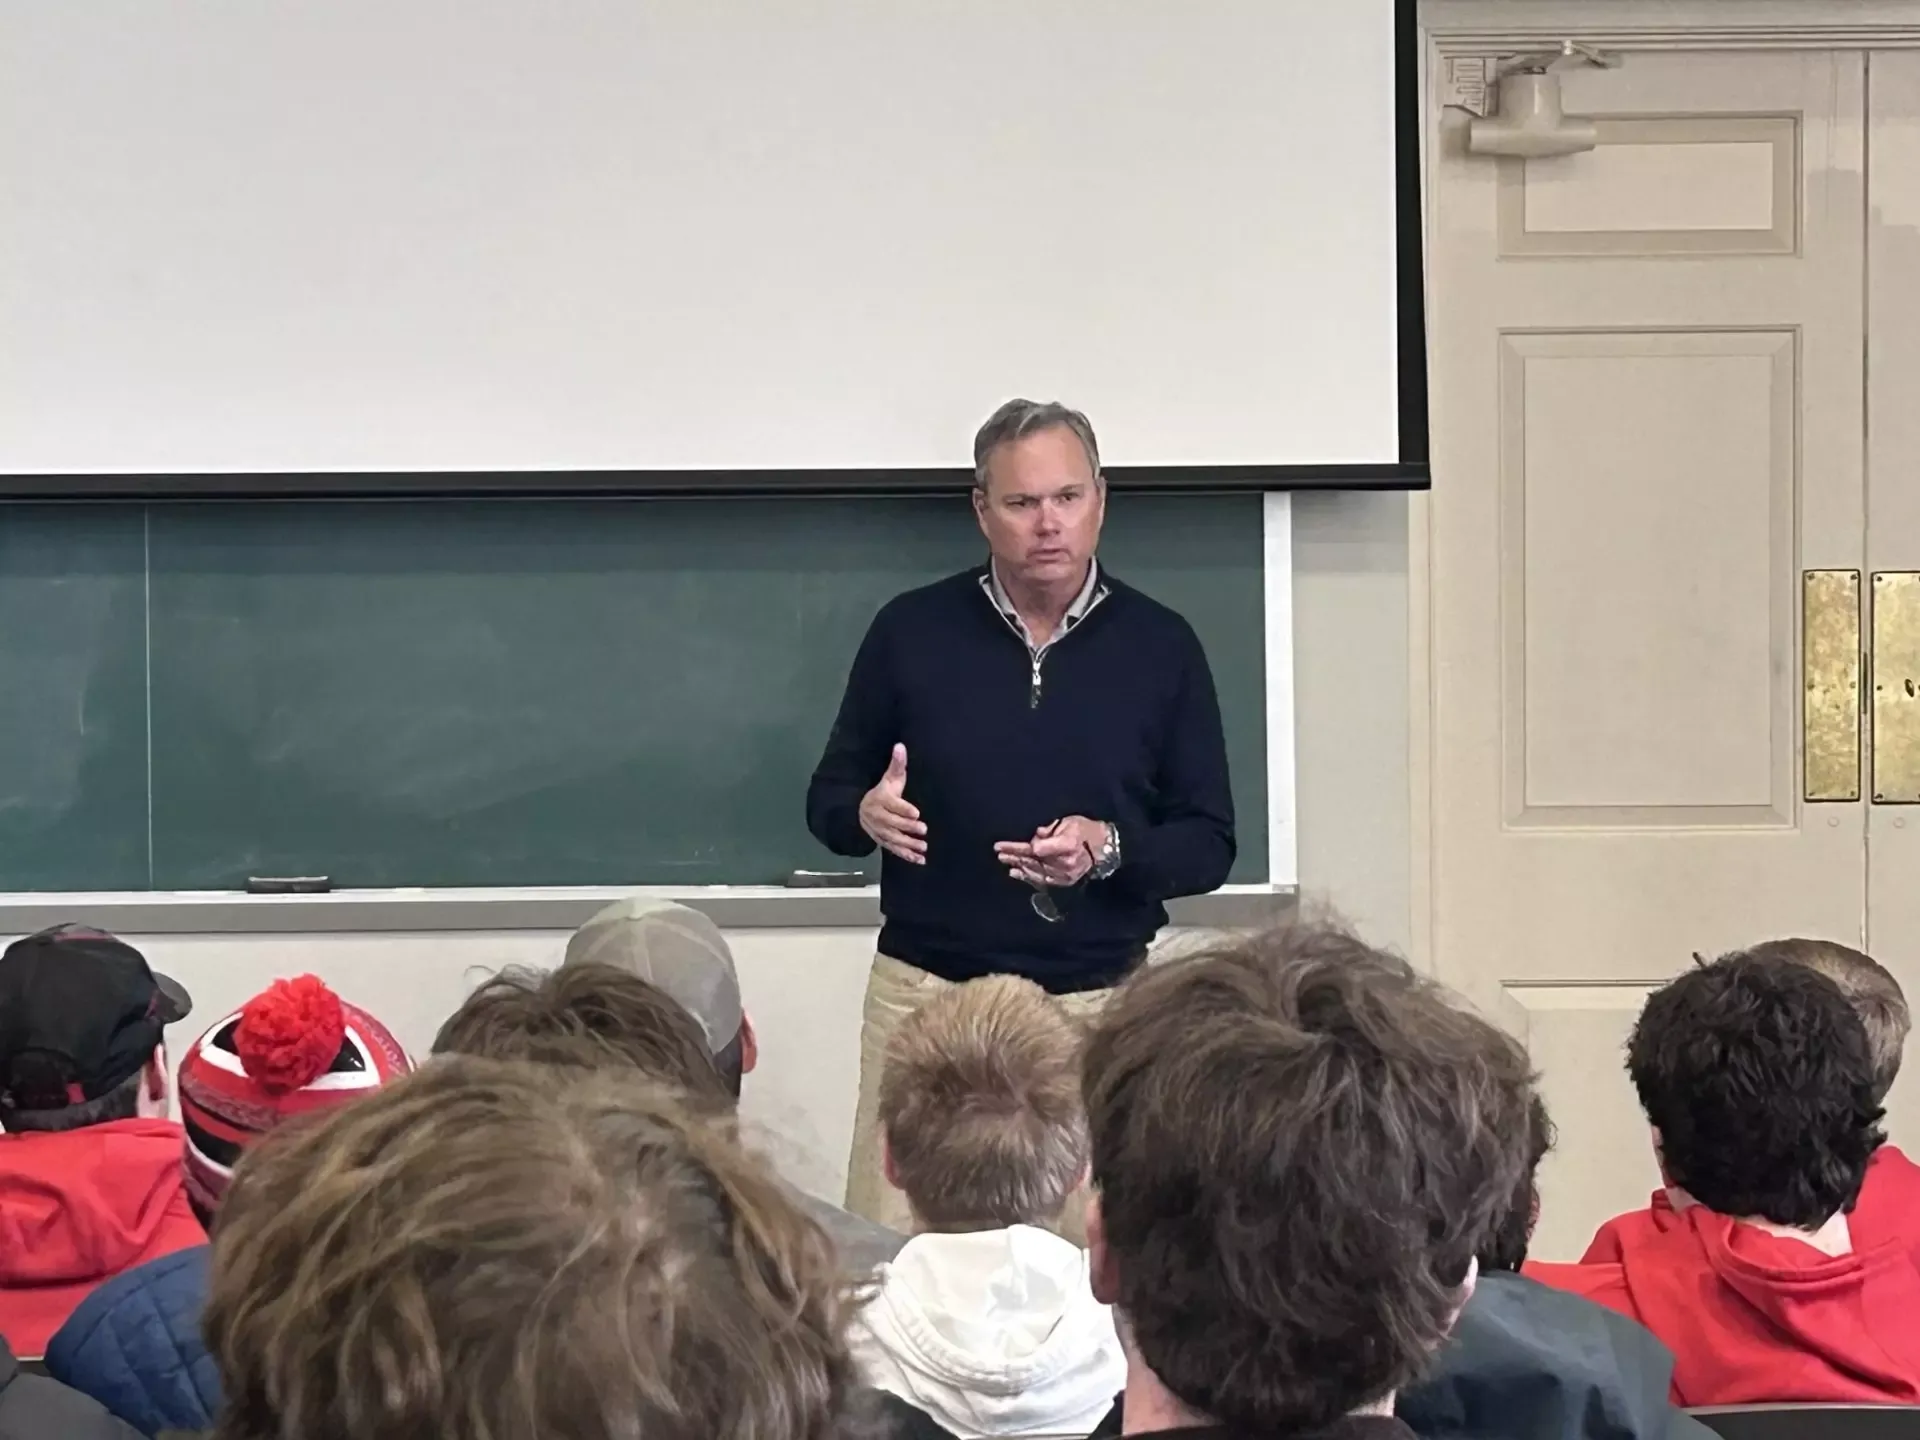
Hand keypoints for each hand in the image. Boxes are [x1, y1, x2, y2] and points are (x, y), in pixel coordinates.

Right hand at [859, 744, 926, 864]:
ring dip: (908, 844)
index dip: (903, 809)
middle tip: (924, 830)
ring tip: (923, 847)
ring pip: (893, 839)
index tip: (916, 813)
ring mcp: (879, 831)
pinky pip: (893, 850)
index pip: (892, 805)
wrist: (860, 810)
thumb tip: (900, 746)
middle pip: (892, 824)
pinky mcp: (882, 841)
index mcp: (880, 800)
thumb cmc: (882, 792)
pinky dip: (906, 856)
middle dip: (907, 828)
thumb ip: (897, 764)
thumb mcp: (889, 778)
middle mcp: (877, 817)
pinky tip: (920, 860)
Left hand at [995, 816, 1108, 888]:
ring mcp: (1065, 875)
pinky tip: (1016, 873)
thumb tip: (1036, 837)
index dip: (1018, 848)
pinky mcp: (1064, 881)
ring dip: (1018, 866)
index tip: (1002, 845)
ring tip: (1004, 860)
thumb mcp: (1069, 822)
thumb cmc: (1085, 830)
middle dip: (1014, 856)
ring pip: (1035, 871)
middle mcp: (1066, 863)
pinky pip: (1042, 880)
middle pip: (1033, 860)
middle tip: (998, 852)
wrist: (1104, 848)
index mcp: (1067, 845)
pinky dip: (1028, 876)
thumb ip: (1050, 829)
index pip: (1036, 849)